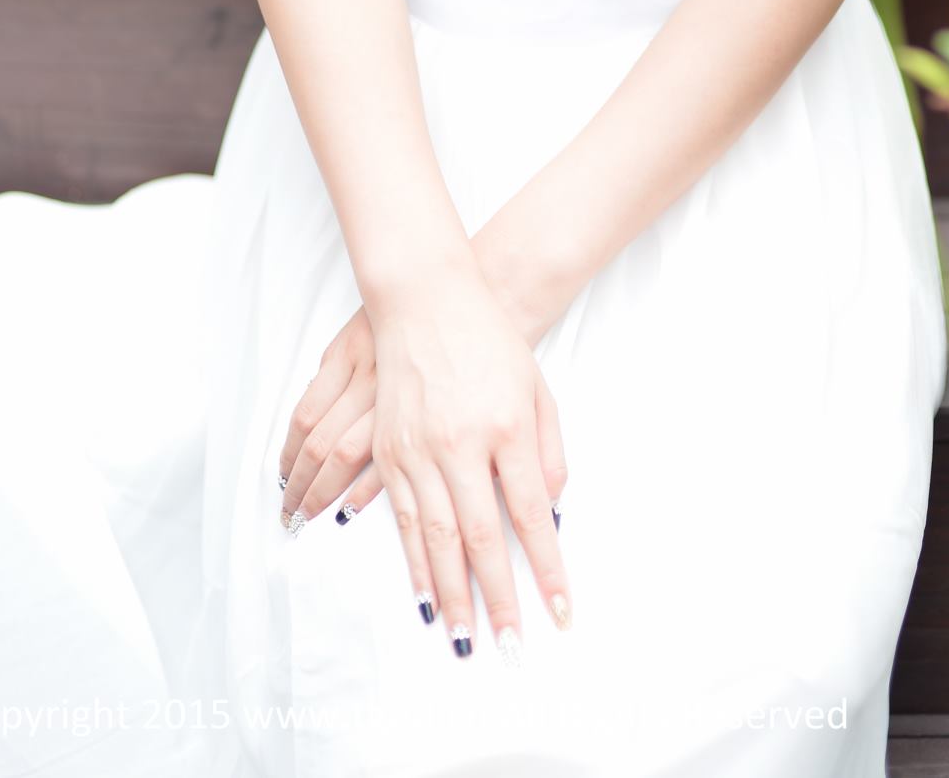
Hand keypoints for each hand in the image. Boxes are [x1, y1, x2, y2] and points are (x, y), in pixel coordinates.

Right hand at [276, 244, 569, 659]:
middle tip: (509, 650)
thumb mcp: (537, 391)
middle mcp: (461, 446)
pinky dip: (412, 563)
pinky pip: (398, 519)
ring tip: (461, 641)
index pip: (532, 516)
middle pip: (481, 540)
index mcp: (507, 429)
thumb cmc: (492, 342)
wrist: (429, 299)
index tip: (560, 612)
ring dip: (450, 596)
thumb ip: (548, 455)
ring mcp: (418, 450)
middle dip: (496, 601)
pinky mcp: (388, 450)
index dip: (547, 570)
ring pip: (435, 540)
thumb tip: (548, 517)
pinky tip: (422, 595)